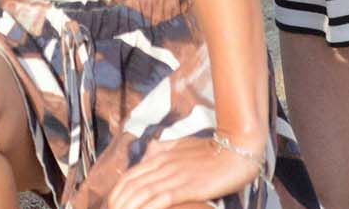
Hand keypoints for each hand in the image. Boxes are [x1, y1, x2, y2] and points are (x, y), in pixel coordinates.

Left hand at [107, 133, 268, 208]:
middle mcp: (162, 164)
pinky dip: (147, 208)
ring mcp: (174, 175)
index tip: (111, 205)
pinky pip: (161, 199)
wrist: (237, 148)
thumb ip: (164, 151)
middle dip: (117, 202)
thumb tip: (149, 155)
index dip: (117, 192)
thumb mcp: (182, 147)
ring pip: (141, 193)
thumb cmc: (212, 150)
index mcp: (160, 156)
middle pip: (131, 186)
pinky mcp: (187, 187)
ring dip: (128, 207)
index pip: (129, 176)